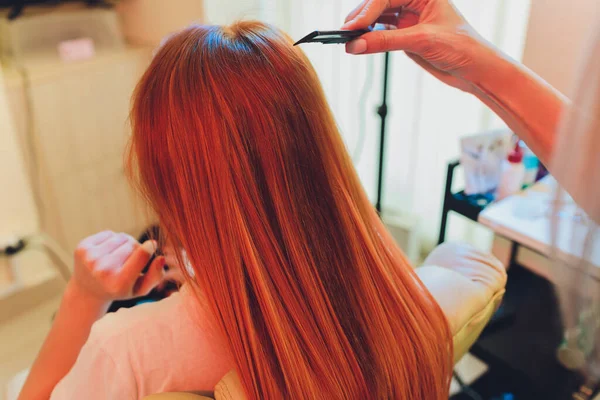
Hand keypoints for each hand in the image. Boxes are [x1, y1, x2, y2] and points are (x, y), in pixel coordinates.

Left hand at [71, 231, 165, 301]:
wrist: (87, 291)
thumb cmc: (119, 289)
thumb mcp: (140, 289)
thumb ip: (155, 276)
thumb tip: (161, 258)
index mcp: (119, 283)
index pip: (141, 255)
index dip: (149, 247)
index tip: (152, 245)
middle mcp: (103, 271)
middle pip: (132, 244)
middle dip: (136, 248)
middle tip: (131, 260)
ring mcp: (90, 259)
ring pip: (121, 236)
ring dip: (124, 243)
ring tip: (120, 256)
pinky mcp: (82, 248)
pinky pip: (108, 233)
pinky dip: (112, 239)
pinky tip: (108, 252)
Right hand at [342, 0, 491, 91]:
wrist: (475, 69)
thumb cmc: (461, 47)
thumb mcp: (421, 41)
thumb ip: (386, 42)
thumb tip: (357, 45)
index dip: (368, 10)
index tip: (352, 27)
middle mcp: (414, 2)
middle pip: (379, 4)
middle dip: (361, 18)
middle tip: (345, 33)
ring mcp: (409, 18)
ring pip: (378, 19)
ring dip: (363, 29)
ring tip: (348, 40)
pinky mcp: (405, 35)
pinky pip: (381, 33)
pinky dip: (369, 39)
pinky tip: (360, 44)